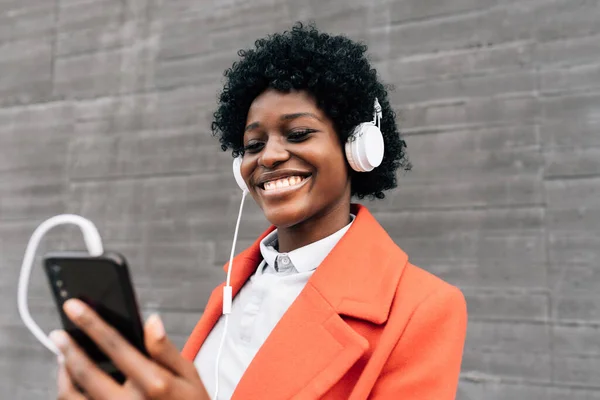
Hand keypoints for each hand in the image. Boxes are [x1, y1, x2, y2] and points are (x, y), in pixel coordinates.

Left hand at [50, 299, 209, 399]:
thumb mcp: (188, 375)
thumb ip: (166, 349)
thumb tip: (152, 321)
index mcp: (153, 384)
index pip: (115, 346)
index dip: (92, 324)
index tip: (75, 307)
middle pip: (86, 373)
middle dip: (68, 349)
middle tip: (57, 334)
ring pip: (73, 397)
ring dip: (64, 374)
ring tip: (62, 357)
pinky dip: (68, 393)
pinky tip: (71, 380)